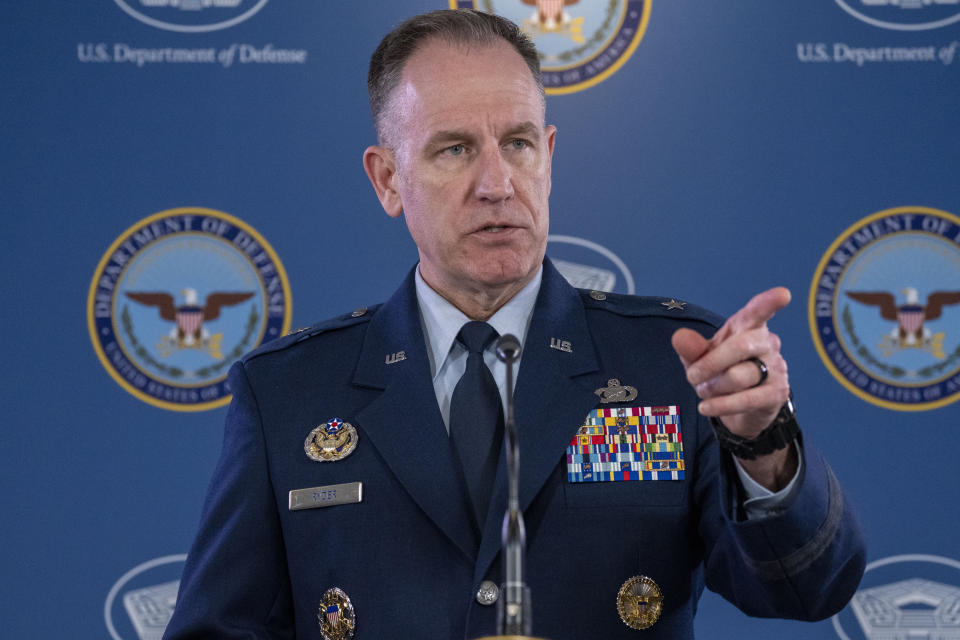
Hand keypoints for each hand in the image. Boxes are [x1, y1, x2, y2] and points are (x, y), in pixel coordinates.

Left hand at [671, 288, 795, 487]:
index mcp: (747, 327)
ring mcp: (776, 367)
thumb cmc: (720, 371)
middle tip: (691, 376)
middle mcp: (767, 343)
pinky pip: (746, 399)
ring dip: (713, 387)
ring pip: (740, 376)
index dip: (768, 303)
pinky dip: (721, 405)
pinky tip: (706, 408)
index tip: (783, 294)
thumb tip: (679, 337)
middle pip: (740, 346)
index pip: (757, 312)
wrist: (739, 407)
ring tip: (704, 391)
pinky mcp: (777, 393)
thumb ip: (690, 348)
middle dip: (709, 364)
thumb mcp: (700, 359)